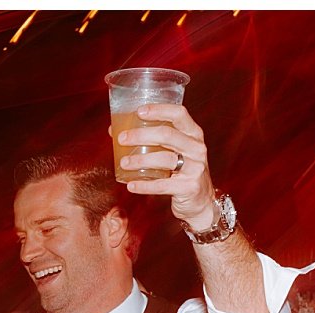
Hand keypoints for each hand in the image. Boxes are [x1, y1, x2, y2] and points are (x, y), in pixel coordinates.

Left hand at [116, 103, 216, 231]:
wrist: (200, 201)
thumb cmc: (180, 171)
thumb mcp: (172, 152)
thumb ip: (150, 140)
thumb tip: (114, 130)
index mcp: (193, 134)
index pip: (179, 114)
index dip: (159, 110)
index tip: (139, 112)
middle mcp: (197, 148)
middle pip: (167, 135)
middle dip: (141, 135)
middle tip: (122, 139)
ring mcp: (195, 167)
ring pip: (165, 159)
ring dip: (140, 160)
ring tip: (124, 163)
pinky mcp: (189, 187)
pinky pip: (163, 185)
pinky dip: (144, 186)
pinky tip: (131, 185)